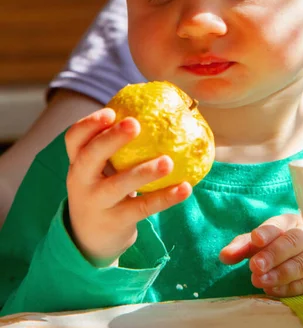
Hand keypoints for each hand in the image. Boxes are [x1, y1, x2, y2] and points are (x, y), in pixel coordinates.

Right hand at [65, 108, 191, 266]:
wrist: (90, 238)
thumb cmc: (102, 188)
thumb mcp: (99, 168)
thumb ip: (115, 145)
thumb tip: (155, 108)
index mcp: (78, 161)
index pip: (74, 139)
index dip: (89, 124)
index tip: (111, 112)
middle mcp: (81, 181)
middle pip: (89, 157)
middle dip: (110, 139)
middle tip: (135, 124)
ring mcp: (97, 203)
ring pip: (118, 186)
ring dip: (144, 172)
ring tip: (168, 161)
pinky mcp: (116, 222)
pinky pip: (142, 207)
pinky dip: (165, 198)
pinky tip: (185, 188)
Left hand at [220, 213, 302, 296]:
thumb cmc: (282, 243)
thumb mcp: (262, 240)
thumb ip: (242, 246)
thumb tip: (224, 256)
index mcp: (290, 222)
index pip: (279, 224)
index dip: (267, 232)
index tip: (255, 239)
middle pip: (293, 242)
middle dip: (273, 254)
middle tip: (254, 266)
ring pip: (302, 263)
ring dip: (281, 273)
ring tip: (260, 280)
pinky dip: (290, 288)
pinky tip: (273, 290)